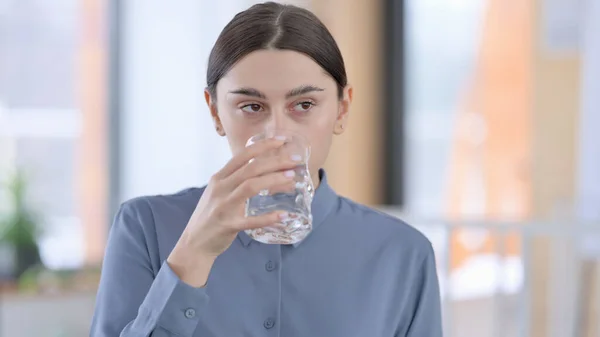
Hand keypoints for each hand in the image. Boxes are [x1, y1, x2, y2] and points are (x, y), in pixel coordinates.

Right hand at [167, 138, 299, 285]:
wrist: (194, 243)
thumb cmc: (210, 215)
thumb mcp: (218, 191)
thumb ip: (235, 180)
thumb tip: (262, 168)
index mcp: (219, 178)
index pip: (242, 156)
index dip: (263, 146)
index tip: (281, 140)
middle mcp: (220, 188)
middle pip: (250, 168)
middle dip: (275, 160)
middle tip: (295, 159)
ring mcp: (224, 207)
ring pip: (250, 187)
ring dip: (273, 180)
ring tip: (291, 177)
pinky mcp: (229, 225)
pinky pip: (251, 220)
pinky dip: (268, 217)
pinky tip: (283, 215)